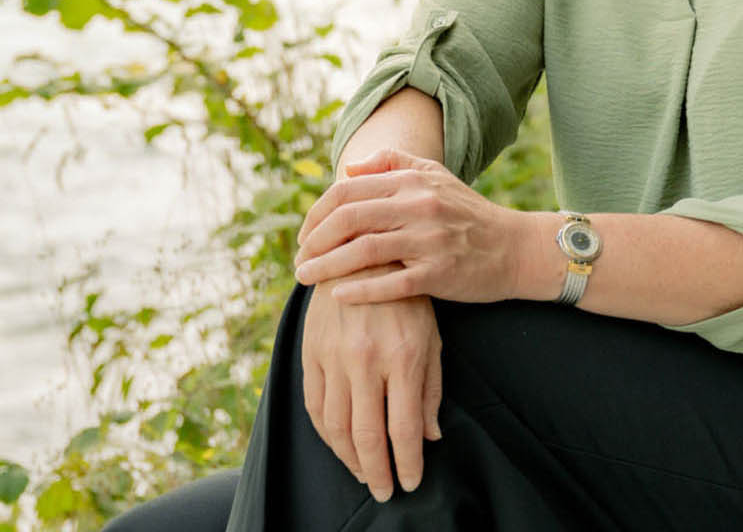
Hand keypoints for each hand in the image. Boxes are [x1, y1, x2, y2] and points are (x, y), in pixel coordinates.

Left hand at [294, 149, 518, 304]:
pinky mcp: (439, 273)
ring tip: (305, 278)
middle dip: (314, 240)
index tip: (304, 235)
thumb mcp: (436, 176)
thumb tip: (348, 170)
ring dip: (326, 266)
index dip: (316, 213)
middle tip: (299, 260)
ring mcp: (429, 240)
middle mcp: (419, 206)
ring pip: (364, 251)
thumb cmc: (469, 214)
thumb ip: (392, 164)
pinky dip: (360, 290)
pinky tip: (338, 296)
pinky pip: (391, 283)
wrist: (515, 248)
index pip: (347, 191)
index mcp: (413, 181)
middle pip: (348, 218)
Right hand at [301, 268, 441, 503]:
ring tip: (363, 473)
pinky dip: (325, 434)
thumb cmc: (407, 297)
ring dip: (349, 458)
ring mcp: (334, 356)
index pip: (403, 428)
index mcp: (402, 357)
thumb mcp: (431, 337)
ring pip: (336, 426)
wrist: (362, 253)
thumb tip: (430, 436)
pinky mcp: (311, 352)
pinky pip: (314, 405)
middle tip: (384, 490)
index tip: (410, 483)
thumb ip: (429, 388)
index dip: (406, 463)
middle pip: (366, 435)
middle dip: (376, 471)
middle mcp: (365, 360)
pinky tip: (339, 444)